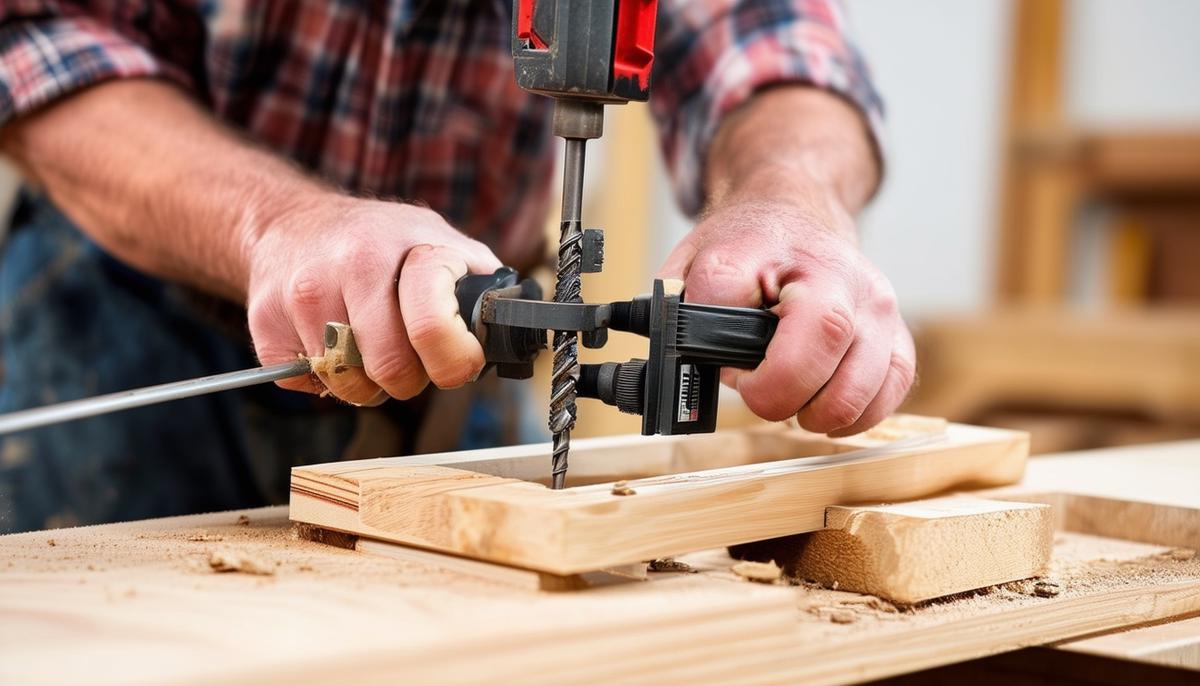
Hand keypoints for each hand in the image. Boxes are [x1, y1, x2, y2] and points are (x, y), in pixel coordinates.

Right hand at [246, 194, 500, 403]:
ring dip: (365, 384)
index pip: (432, 328)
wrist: (291, 222)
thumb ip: (483, 286)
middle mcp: (353, 264)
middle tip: (409, 362)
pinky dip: (322, 381)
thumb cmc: (380, 242)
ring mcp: (304, 293)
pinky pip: (305, 385)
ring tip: (370, 350)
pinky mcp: (265, 321)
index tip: (457, 363)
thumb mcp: (442, 243)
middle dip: (408, 380)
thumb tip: (518, 330)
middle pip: (390, 370)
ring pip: (347, 383)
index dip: (453, 362)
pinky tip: (330, 346)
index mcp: (411, 248)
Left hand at [659, 182, 914, 435]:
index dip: (713, 341)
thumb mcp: (692, 262)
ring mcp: (871, 298)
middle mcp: (827, 268)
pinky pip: (893, 383)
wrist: (793, 216)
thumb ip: (675, 309)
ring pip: (861, 376)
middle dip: (778, 390)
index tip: (715, 358)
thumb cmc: (744, 252)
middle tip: (759, 392)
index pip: (726, 288)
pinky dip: (859, 414)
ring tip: (793, 401)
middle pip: (820, 335)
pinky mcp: (895, 326)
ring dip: (818, 411)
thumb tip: (671, 366)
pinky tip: (827, 411)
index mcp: (758, 247)